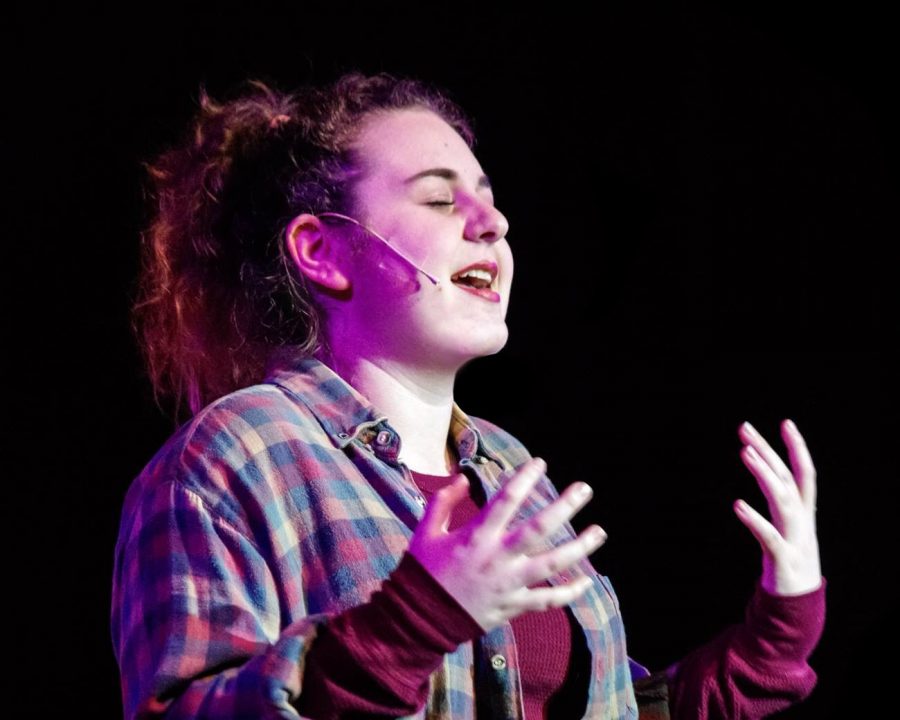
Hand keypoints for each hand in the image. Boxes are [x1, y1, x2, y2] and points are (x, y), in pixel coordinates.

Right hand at [407, 457, 606, 631]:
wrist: (419, 619)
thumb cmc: (423, 571)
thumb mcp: (426, 531)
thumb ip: (444, 501)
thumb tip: (464, 478)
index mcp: (475, 536)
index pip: (506, 500)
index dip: (525, 478)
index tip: (540, 462)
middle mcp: (496, 558)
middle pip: (538, 529)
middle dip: (564, 507)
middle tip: (584, 489)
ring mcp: (507, 583)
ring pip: (552, 564)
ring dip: (579, 547)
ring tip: (600, 531)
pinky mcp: (512, 606)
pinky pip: (547, 600)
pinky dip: (569, 593)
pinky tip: (587, 581)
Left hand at [734, 418, 821, 595]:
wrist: (798, 606)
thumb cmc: (788, 560)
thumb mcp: (786, 527)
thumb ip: (778, 499)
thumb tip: (764, 468)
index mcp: (803, 512)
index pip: (803, 473)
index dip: (797, 448)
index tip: (785, 422)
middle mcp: (801, 521)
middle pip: (785, 479)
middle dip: (767, 451)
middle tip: (744, 428)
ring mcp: (794, 539)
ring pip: (782, 501)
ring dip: (764, 475)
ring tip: (745, 453)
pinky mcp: (781, 560)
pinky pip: (769, 537)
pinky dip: (755, 520)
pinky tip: (737, 505)